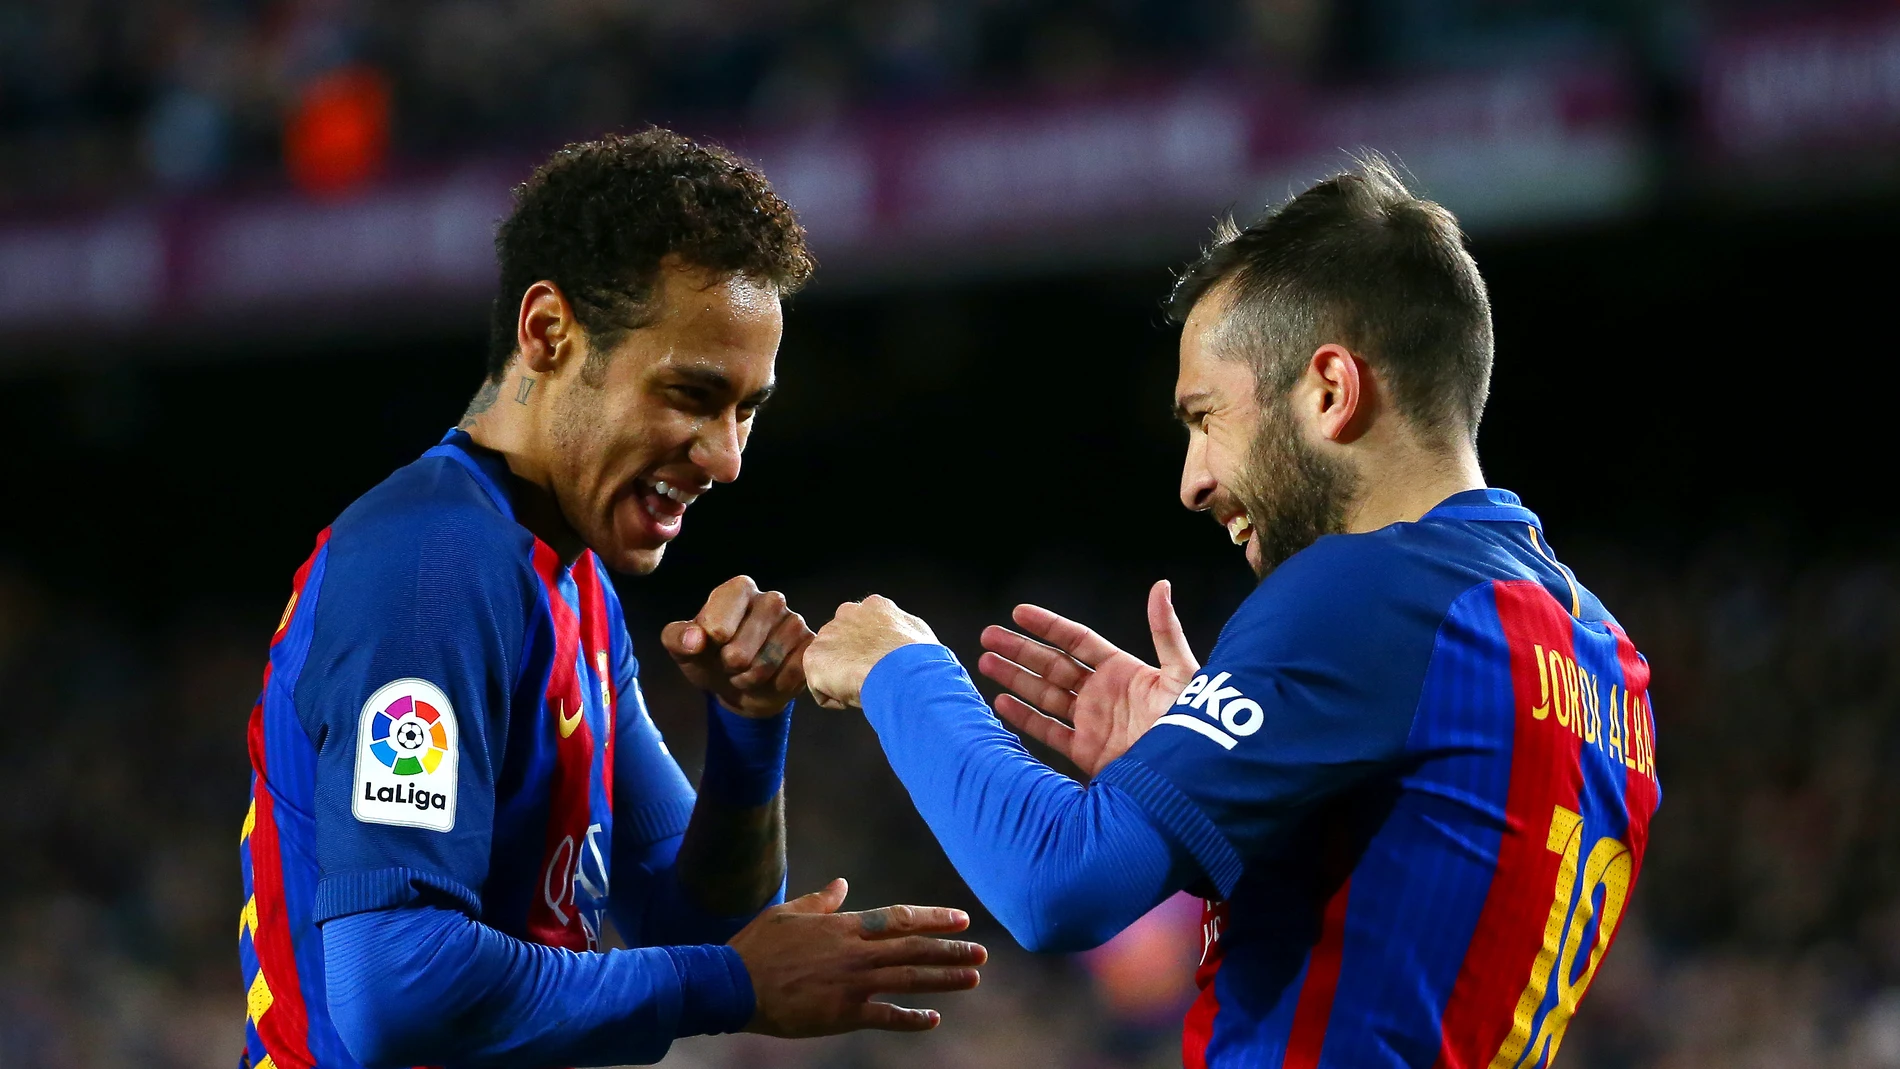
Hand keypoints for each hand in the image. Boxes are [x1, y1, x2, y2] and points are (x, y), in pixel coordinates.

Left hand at [663, 576, 812, 716]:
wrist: (740, 685)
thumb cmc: (710, 658)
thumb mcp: (683, 648)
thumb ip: (678, 638)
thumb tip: (695, 640)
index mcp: (739, 589)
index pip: (718, 624)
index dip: (710, 646)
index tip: (709, 646)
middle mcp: (772, 599)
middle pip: (740, 650)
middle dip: (730, 668)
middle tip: (730, 665)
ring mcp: (795, 622)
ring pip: (766, 665)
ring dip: (750, 679)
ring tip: (747, 673)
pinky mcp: (811, 646)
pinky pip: (790, 674)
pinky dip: (775, 685)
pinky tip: (771, 678)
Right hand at [729, 878, 985, 1035]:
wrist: (732, 985)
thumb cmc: (757, 947)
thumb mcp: (789, 913)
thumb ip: (822, 901)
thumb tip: (842, 884)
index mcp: (844, 926)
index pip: (899, 918)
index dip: (933, 918)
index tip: (961, 919)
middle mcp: (856, 953)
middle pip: (914, 948)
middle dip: (951, 950)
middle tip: (982, 952)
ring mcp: (851, 984)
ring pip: (909, 978)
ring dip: (944, 978)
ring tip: (973, 977)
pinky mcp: (842, 1014)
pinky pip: (885, 1017)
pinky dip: (911, 1019)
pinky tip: (932, 1019)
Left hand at [805, 596, 939, 709]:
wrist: (905, 673)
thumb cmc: (920, 660)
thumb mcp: (918, 634)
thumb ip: (900, 632)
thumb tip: (899, 641)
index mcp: (875, 606)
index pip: (863, 626)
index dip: (870, 650)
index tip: (879, 663)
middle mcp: (847, 613)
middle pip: (841, 643)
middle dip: (850, 661)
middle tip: (869, 678)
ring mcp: (828, 635)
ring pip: (829, 664)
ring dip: (842, 679)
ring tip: (865, 688)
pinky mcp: (814, 658)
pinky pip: (820, 687)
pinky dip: (835, 698)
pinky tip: (855, 696)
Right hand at [977, 580, 1199, 777]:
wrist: (1189, 774)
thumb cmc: (1193, 722)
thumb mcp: (1181, 672)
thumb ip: (1165, 630)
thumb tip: (1160, 586)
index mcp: (1122, 670)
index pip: (1077, 640)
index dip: (1048, 626)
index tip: (1019, 613)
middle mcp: (1102, 693)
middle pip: (1052, 665)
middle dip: (1020, 650)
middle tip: (989, 635)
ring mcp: (1091, 721)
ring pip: (1044, 694)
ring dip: (1015, 678)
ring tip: (986, 662)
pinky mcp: (1086, 751)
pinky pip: (1048, 731)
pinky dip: (1024, 718)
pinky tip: (1001, 702)